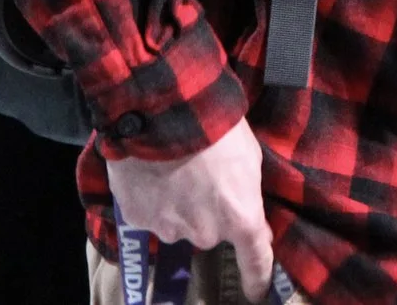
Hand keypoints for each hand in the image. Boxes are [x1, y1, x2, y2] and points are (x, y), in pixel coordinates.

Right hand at [106, 115, 276, 301]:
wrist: (163, 110)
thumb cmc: (215, 126)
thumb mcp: (248, 156)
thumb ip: (248, 193)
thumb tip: (251, 218)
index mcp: (240, 218)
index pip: (256, 260)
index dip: (257, 279)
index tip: (256, 294)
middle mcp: (206, 233)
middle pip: (209, 232)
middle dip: (207, 211)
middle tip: (201, 176)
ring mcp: (170, 229)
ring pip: (177, 224)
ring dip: (176, 204)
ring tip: (172, 168)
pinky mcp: (139, 219)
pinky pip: (149, 214)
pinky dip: (150, 199)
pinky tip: (149, 172)